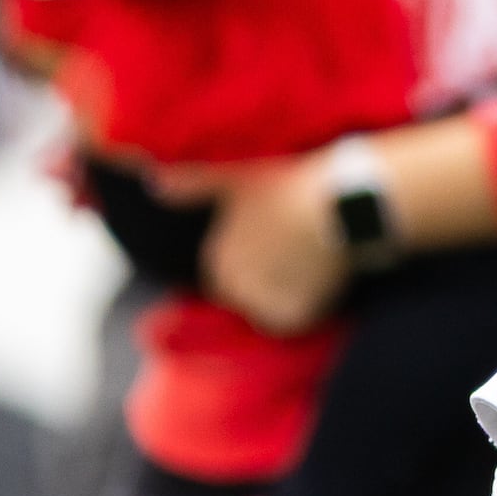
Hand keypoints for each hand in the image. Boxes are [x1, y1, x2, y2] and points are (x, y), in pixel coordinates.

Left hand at [199, 153, 349, 333]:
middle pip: (250, 290)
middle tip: (299, 244)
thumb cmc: (288, 186)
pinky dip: (309, 302)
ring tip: (314, 257)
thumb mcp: (238, 179)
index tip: (279, 231)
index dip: (257, 251)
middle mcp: (234, 287)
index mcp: (218, 259)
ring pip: (273, 304)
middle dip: (270, 273)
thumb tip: (154, 182)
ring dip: (290, 288)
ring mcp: (265, 303)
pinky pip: (297, 316)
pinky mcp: (295, 315)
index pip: (230, 270)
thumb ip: (193, 184)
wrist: (342, 202)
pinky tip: (323, 274)